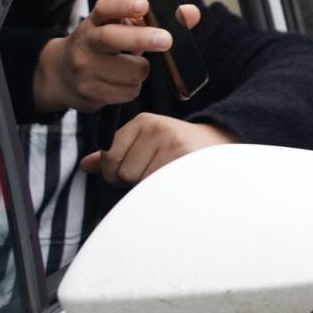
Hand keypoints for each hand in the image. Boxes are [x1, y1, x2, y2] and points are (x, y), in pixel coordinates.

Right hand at [32, 0, 200, 114]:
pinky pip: (128, 92)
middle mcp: (86, 42)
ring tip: (129, 67)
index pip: (106, 7)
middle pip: (112, 38)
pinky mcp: (88, 92)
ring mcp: (84, 69)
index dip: (124, 5)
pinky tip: (119, 82)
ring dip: (141, 71)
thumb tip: (192, 13)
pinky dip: (132, 89)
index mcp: (96, 21)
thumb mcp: (122, 28)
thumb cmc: (104, 46)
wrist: (60, 74)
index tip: (143, 4)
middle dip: (140, 39)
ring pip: (132, 72)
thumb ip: (156, 20)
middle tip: (166, 40)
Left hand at [79, 114, 234, 187]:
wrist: (225, 147)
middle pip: (122, 171)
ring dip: (153, 186)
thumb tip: (86, 165)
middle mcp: (157, 127)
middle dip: (137, 180)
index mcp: (144, 121)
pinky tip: (178, 181)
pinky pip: (157, 186)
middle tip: (160, 172)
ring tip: (171, 175)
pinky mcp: (185, 158)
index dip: (117, 172)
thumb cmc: (182, 150)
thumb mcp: (148, 144)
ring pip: (140, 181)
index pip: (109, 156)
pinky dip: (164, 191)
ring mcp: (173, 142)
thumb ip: (118, 154)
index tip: (140, 169)